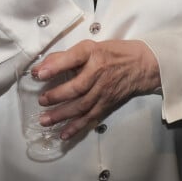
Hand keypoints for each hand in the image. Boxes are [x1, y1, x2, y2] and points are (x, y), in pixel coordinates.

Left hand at [31, 38, 160, 139]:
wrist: (143, 65)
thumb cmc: (113, 53)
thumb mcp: (90, 47)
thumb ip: (65, 57)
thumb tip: (42, 68)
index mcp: (93, 53)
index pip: (73, 58)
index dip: (56, 66)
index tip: (39, 74)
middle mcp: (99, 72)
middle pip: (77, 87)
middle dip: (57, 95)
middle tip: (42, 101)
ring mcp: (104, 91)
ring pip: (82, 106)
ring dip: (62, 115)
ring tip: (45, 121)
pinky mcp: (107, 104)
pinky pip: (91, 118)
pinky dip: (77, 127)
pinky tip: (63, 134)